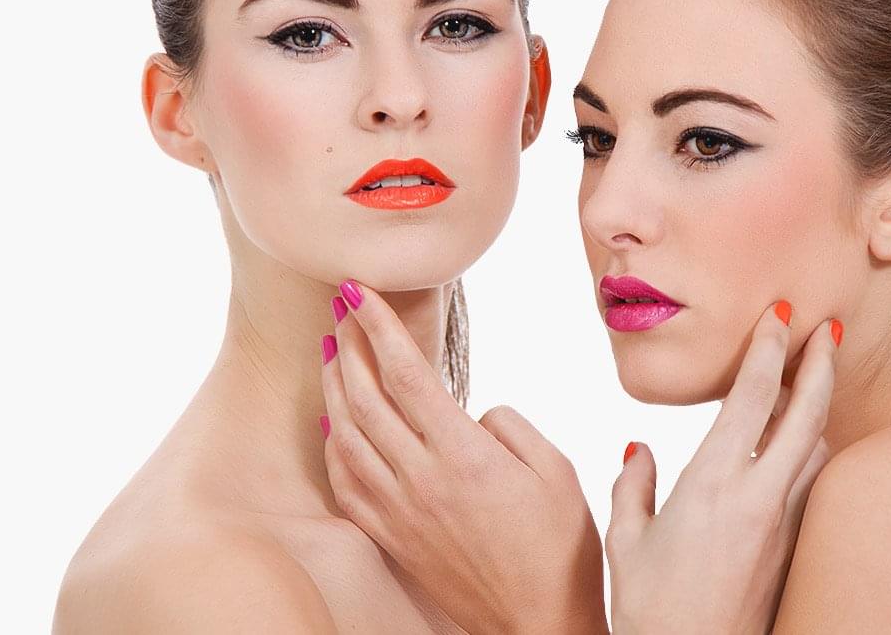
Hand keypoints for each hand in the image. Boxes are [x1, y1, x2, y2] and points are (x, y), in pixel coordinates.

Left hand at [319, 280, 605, 633]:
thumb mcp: (554, 470)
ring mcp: (398, 510)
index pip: (405, 372)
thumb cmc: (559, 548)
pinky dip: (332, 446)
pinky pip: (345, 483)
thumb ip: (507, 424)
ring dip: (334, 387)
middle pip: (365, 396)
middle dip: (349, 343)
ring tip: (333, 351)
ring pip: (346, 435)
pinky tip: (332, 423)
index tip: (357, 289)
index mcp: (463, 455)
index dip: (377, 324)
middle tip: (341, 307)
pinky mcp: (389, 536)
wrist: (537, 623)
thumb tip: (467, 410)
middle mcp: (420, 479)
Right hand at [606, 302, 836, 633]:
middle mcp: (758, 498)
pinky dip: (809, 456)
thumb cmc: (651, 610)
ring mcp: (784, 525)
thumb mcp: (625, 541)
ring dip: (815, 412)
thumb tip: (638, 450)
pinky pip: (812, 487)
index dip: (768, 349)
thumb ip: (632, 487)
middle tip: (829, 327)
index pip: (750, 397)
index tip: (779, 314)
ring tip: (809, 385)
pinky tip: (797, 451)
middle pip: (806, 413)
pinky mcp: (795, 550)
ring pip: (816, 449)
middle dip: (820, 363)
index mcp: (710, 484)